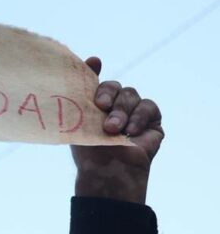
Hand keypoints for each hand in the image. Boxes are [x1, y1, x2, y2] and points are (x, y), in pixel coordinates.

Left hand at [70, 57, 163, 204]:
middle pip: (115, 86)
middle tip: (102, 107)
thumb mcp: (81, 121)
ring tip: (113, 130)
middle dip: (108, 94)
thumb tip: (93, 60)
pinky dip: (138, 117)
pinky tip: (131, 131)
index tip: (94, 62)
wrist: (108, 172)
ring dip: (121, 112)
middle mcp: (114, 105)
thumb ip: (84, 94)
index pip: (95, 81)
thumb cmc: (89, 151)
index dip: (94, 69)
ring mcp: (133, 111)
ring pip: (131, 95)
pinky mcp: (151, 120)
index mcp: (94, 105)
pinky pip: (148, 107)